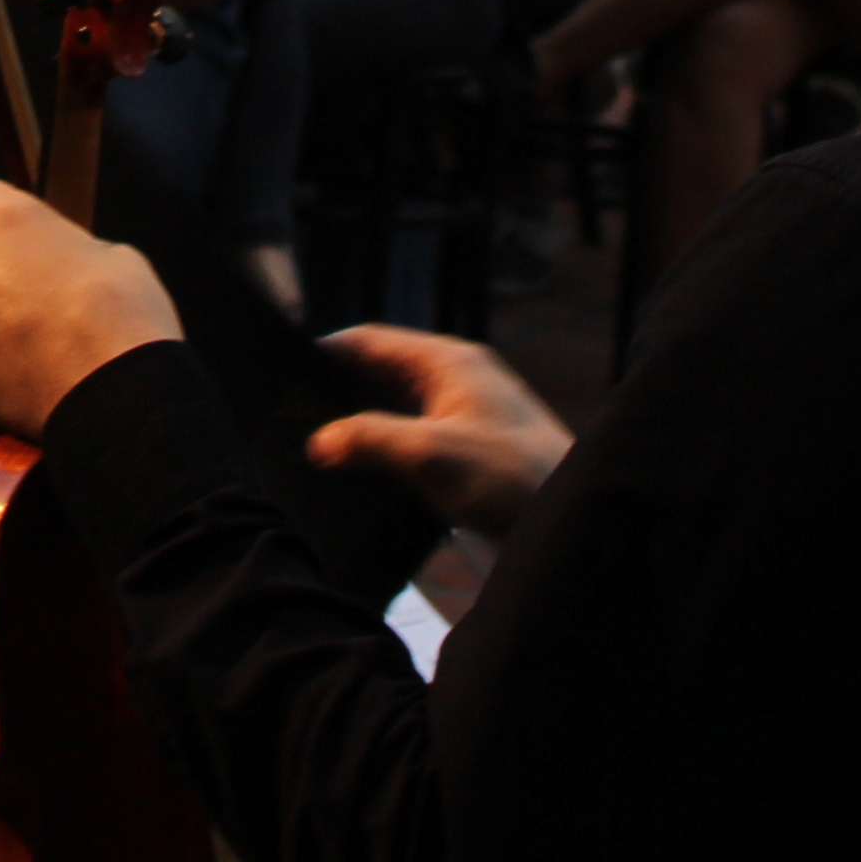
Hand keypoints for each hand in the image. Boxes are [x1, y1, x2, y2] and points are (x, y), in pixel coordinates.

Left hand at [0, 179, 184, 436]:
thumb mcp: (113, 255)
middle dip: (0, 273)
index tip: (34, 239)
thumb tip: (65, 265)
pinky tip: (38, 374)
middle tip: (47, 297)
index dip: (11, 220)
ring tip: (46, 344)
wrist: (115, 393)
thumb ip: (70, 250)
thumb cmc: (122, 311)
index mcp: (2, 220)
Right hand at [300, 323, 572, 537]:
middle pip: (383, 371)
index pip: (373, 340)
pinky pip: (416, 436)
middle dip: (340, 390)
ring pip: (398, 406)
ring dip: (363, 423)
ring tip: (318, 447)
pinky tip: (364, 474)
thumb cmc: (512, 479)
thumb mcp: (432, 455)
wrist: (572, 522)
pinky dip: (387, 447)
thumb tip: (320, 441)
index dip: (329, 351)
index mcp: (449, 361)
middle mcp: (456, 378)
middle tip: (293, 415)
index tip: (288, 371)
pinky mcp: (470, 449)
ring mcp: (465, 413)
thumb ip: (371, 439)